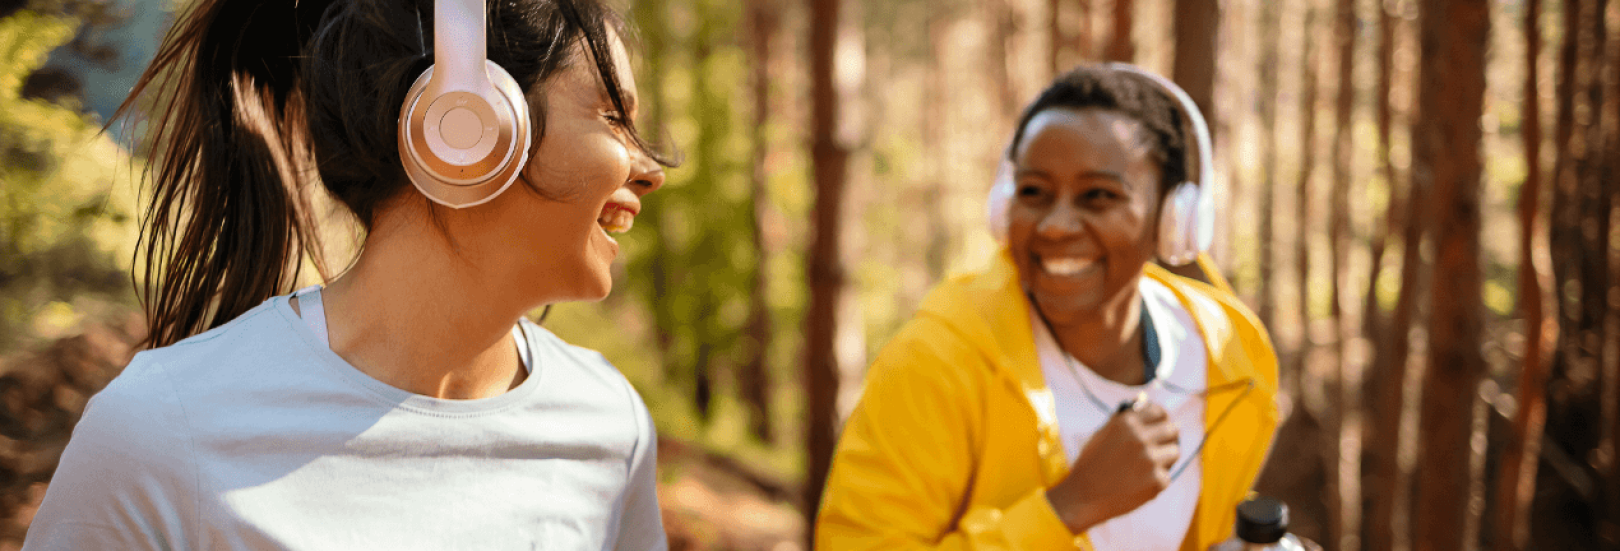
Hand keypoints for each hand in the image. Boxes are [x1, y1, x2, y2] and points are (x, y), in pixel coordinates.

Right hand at [1044, 401, 1179, 533]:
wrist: (1083, 496)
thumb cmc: (1091, 464)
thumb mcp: (1102, 434)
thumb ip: (1124, 420)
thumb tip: (1144, 403)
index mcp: (1127, 422)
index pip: (1159, 412)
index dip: (1162, 419)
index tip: (1162, 425)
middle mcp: (1140, 438)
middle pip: (1173, 429)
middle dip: (1169, 437)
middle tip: (1161, 446)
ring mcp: (1150, 459)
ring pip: (1174, 452)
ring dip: (1165, 459)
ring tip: (1148, 467)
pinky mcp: (1157, 480)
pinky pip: (1167, 476)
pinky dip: (1156, 481)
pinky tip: (1139, 484)